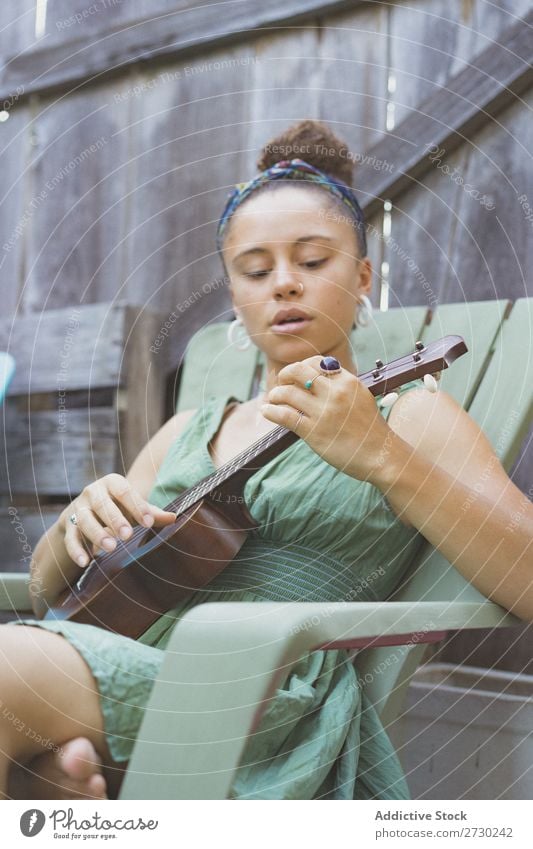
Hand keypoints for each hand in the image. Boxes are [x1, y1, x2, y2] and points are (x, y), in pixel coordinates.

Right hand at [59, 473, 175, 567]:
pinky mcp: (67, 525)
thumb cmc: (119, 508)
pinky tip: (85, 562)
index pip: (124, 491)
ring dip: (97, 534)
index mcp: (112, 483)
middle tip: (127, 535)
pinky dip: (76, 550)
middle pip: (103, 504)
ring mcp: (78, 508)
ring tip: (111, 548)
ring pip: (85, 520)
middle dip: (115, 520)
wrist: (86, 511)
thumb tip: (174, 518)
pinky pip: (71, 538)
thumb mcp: (134, 509)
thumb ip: (152, 514)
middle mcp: (93, 492)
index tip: (149, 523)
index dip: (137, 506)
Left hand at [260, 356, 397, 482]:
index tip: (295, 374)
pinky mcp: (313, 432)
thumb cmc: (370, 430)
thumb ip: (341, 386)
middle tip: (281, 382)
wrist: (380, 455)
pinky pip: (285, 415)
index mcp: (347, 381)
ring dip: (275, 395)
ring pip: (287, 393)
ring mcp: (323, 412)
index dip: (301, 366)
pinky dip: (271, 411)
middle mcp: (334, 393)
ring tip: (273, 399)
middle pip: (298, 371)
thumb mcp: (361, 398)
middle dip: (284, 375)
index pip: (316, 362)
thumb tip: (316, 378)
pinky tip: (267, 411)